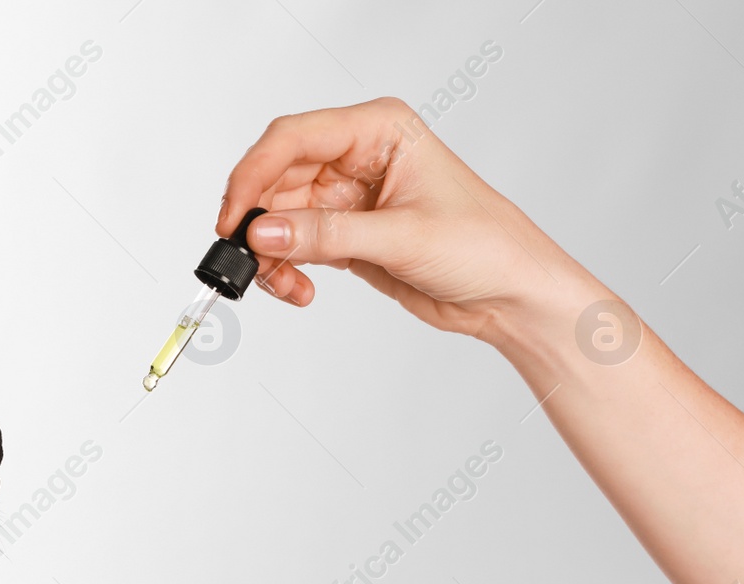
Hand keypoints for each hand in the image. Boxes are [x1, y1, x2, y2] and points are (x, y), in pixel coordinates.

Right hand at [219, 97, 593, 341]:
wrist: (509, 293)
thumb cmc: (484, 246)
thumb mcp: (401, 237)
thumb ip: (327, 234)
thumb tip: (264, 232)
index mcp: (379, 130)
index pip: (294, 137)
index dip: (254, 174)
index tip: (234, 218)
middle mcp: (358, 156)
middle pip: (276, 176)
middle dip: (258, 220)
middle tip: (248, 259)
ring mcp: (348, 196)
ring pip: (278, 215)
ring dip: (270, 253)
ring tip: (285, 284)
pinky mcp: (344, 233)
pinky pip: (293, 244)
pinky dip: (284, 269)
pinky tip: (299, 289)